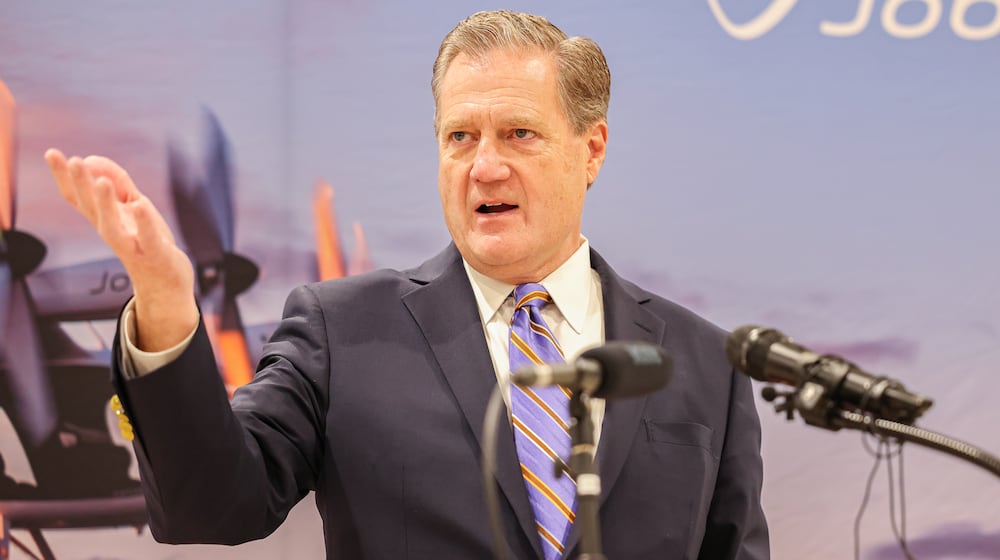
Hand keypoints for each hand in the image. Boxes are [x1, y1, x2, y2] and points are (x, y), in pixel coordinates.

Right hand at [45, 149, 197, 351]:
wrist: (166, 283)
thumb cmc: (145, 240)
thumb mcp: (131, 206)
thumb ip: (117, 182)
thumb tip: (91, 159)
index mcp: (103, 219)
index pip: (77, 197)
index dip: (63, 176)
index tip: (51, 153)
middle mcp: (111, 232)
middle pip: (90, 208)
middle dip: (81, 185)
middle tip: (73, 161)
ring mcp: (131, 245)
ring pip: (112, 226)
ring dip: (105, 204)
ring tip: (101, 182)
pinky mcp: (155, 254)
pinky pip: (148, 238)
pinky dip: (144, 222)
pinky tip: (140, 205)